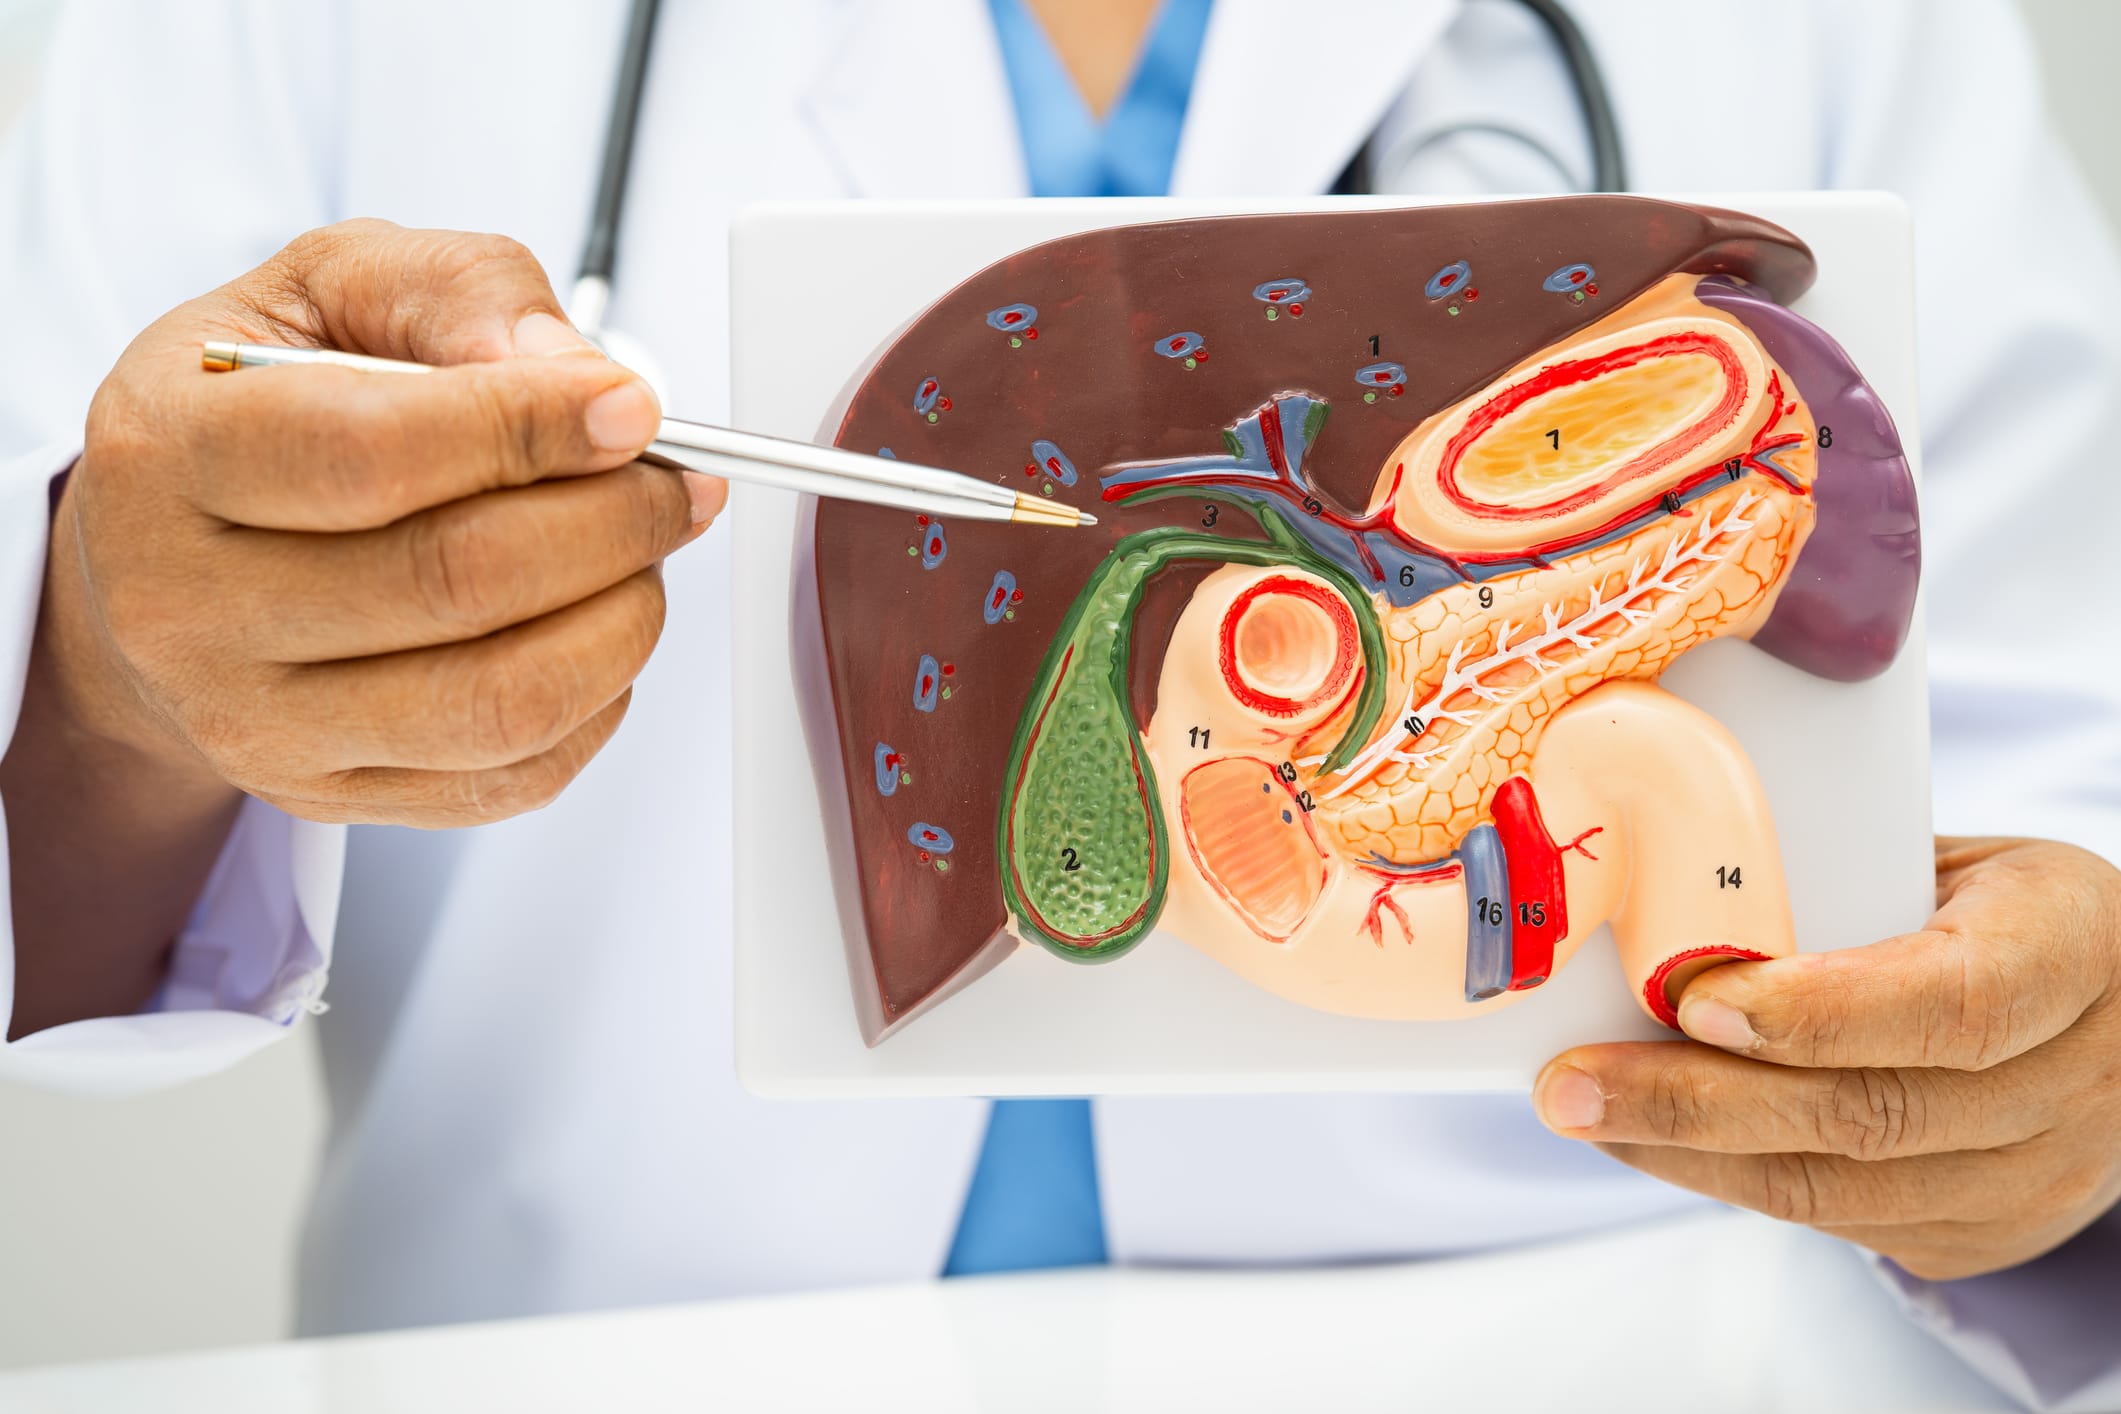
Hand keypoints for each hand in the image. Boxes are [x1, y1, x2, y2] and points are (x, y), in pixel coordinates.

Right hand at [50, 218, 722, 826]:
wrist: (162, 562)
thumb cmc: (254, 414)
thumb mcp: (326, 292)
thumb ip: (451, 294)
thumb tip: (569, 370)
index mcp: (172, 453)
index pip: (374, 455)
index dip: (532, 427)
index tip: (632, 407)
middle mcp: (191, 606)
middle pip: (459, 583)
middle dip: (612, 523)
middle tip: (672, 484)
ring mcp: (257, 723)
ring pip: (500, 700)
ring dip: (620, 619)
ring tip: (641, 556)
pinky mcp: (328, 797)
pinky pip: (514, 776)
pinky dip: (597, 699)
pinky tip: (594, 630)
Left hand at [1534, 837, 2120, 1279]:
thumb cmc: (2000, 911)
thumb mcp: (1959, 862)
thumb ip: (1838, 875)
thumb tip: (1655, 864)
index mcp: (2072, 946)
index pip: (1954, 999)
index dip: (1819, 1009)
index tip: (1690, 994)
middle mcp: (2076, 1079)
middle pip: (1871, 1113)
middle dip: (1694, 1101)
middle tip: (1570, 1081)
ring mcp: (2039, 1176)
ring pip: (1838, 1189)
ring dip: (1687, 1155)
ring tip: (1582, 1111)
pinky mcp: (1988, 1236)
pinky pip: (1838, 1224)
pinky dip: (1729, 1181)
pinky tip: (1653, 1141)